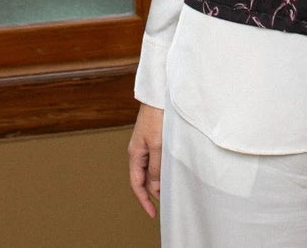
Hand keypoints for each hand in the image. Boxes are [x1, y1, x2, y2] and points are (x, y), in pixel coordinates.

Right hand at [128, 103, 163, 217]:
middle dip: (152, 191)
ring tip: (170, 189)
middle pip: (143, 177)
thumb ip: (157, 166)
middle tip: (165, 203)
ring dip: (158, 179)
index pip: (137, 184)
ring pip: (150, 168)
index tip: (153, 213)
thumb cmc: (157, 116)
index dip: (144, 200)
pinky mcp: (154, 136)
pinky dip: (162, 167)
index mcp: (135, 153)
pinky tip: (171, 170)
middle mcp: (138, 150)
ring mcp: (146, 143)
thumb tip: (155, 187)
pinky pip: (156, 158)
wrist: (159, 93)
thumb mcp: (158, 144)